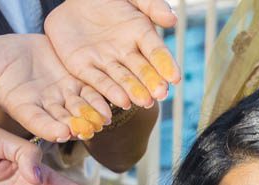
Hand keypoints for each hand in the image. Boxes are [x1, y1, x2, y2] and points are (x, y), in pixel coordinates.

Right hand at [0, 34, 110, 141]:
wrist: (10, 47)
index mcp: (23, 109)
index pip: (37, 122)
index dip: (50, 128)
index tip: (62, 133)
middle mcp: (45, 108)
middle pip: (63, 119)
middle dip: (76, 125)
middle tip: (89, 130)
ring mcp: (61, 96)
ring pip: (79, 108)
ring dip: (91, 115)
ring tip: (102, 119)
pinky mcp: (74, 83)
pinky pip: (89, 93)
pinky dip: (99, 99)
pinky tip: (111, 103)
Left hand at [44, 0, 179, 109]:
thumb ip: (151, 5)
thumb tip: (172, 20)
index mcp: (140, 34)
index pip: (156, 52)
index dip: (166, 64)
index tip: (175, 77)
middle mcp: (126, 52)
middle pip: (142, 70)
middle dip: (152, 82)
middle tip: (161, 94)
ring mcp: (105, 61)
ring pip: (122, 79)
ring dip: (134, 91)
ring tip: (144, 102)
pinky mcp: (83, 67)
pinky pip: (97, 80)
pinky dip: (109, 91)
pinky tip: (121, 101)